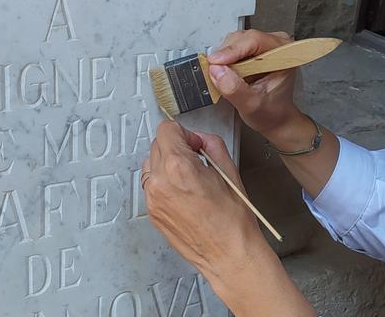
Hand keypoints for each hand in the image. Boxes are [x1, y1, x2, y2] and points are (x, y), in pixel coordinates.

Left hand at [142, 121, 270, 283]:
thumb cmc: (233, 219)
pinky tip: (185, 196)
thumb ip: (211, 144)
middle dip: (176, 148)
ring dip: (167, 165)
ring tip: (189, 181)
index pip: (166, 129)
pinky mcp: (152, 213)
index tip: (195, 145)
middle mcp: (159, 181)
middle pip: (157, 145)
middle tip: (197, 163)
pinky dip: (165, 184)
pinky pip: (152, 186)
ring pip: (151, 165)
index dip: (185, 134)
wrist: (228, 254)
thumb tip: (198, 139)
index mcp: (179, 166)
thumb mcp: (229, 170)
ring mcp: (152, 199)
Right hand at [207, 29, 302, 136]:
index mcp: (286, 54)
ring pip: (235, 40)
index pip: (256, 41)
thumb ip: (234, 89)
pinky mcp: (253, 48)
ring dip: (224, 57)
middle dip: (226, 55)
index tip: (216, 62)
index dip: (233, 50)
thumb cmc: (272, 111)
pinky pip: (232, 46)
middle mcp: (277, 44)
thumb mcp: (251, 105)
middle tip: (217, 73)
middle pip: (243, 38)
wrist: (275, 118)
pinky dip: (225, 59)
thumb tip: (217, 71)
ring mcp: (264, 44)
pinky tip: (228, 73)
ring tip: (227, 76)